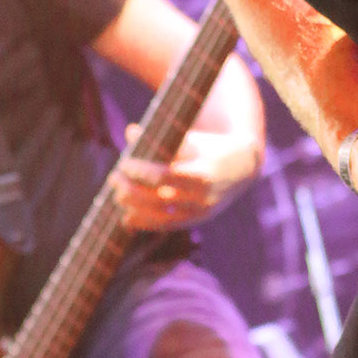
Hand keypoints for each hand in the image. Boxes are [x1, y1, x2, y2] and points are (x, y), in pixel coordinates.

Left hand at [112, 127, 260, 230]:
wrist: (242, 167)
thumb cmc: (210, 146)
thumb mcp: (192, 137)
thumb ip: (162, 136)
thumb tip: (130, 131)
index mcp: (203, 171)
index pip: (165, 175)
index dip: (141, 171)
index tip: (125, 162)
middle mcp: (203, 195)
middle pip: (159, 197)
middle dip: (132, 189)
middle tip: (114, 177)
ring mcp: (201, 211)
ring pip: (161, 215)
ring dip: (134, 207)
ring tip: (117, 195)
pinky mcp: (196, 220)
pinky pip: (167, 226)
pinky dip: (145, 223)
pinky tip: (126, 218)